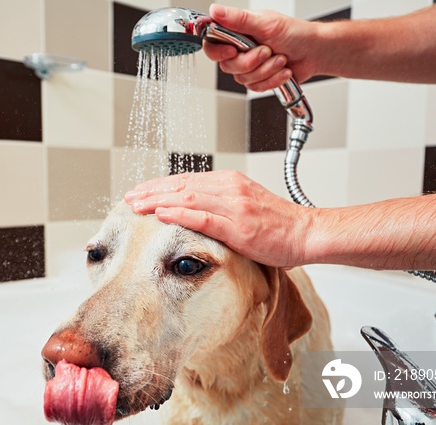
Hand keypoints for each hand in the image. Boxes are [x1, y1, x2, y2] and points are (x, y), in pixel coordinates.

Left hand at [124, 170, 313, 267]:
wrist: (306, 233)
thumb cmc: (277, 224)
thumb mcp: (246, 205)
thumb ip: (220, 204)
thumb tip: (194, 211)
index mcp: (229, 181)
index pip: (186, 180)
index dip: (159, 185)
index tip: (140, 191)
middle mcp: (229, 188)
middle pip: (181, 185)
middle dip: (151, 191)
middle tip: (129, 197)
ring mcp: (234, 206)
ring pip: (186, 198)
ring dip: (157, 201)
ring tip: (136, 206)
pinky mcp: (238, 227)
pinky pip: (203, 218)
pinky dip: (179, 215)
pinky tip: (160, 215)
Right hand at [203, 4, 318, 90]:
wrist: (315, 52)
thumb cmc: (295, 34)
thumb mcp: (265, 24)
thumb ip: (238, 19)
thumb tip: (214, 10)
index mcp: (237, 32)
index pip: (212, 44)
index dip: (219, 52)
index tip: (233, 51)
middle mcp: (240, 49)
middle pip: (228, 66)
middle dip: (251, 62)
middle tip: (267, 51)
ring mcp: (249, 66)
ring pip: (243, 79)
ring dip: (266, 70)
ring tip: (280, 58)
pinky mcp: (258, 79)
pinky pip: (256, 88)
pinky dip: (272, 79)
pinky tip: (283, 70)